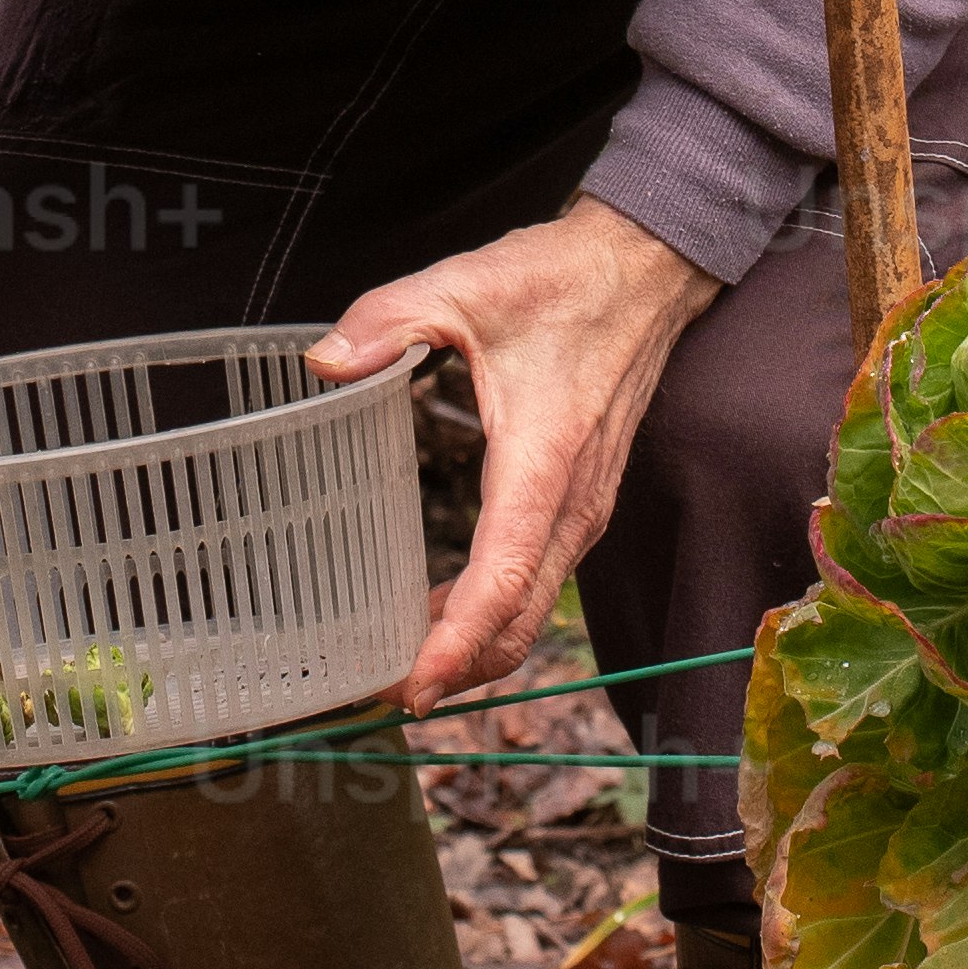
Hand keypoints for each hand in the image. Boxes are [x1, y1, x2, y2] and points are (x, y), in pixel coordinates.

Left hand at [310, 196, 719, 717]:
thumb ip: (389, 320)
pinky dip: (495, 616)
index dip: (454, 643)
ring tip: (404, 670)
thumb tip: (323, 362)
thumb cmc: (561, 280)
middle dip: (458, 670)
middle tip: (384, 696)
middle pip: (519, 620)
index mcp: (542, 461)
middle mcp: (572, 502)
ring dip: (476, 649)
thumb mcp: (463, 285)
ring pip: (533, 610)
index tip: (411, 686)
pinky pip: (539, 581)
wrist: (644, 272)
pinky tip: (440, 616)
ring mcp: (583, 508)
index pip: (501, 580)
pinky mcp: (582, 503)